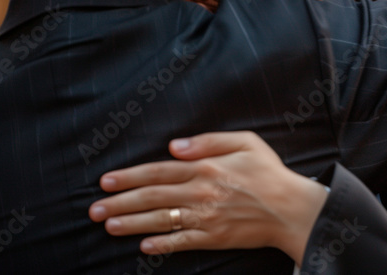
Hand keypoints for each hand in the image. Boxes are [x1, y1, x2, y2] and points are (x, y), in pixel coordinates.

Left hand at [88, 131, 328, 264]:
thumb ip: (209, 141)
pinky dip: (160, 245)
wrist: (291, 208)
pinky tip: (142, 246)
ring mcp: (205, 218)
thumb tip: (175, 146)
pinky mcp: (213, 238)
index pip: (158, 171)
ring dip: (131, 224)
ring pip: (160, 221)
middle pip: (152, 197)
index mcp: (205, 167)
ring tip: (108, 225)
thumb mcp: (246, 142)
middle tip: (94, 208)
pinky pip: (181, 242)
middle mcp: (200, 193)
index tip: (106, 181)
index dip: (129, 176)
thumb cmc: (269, 172)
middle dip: (120, 202)